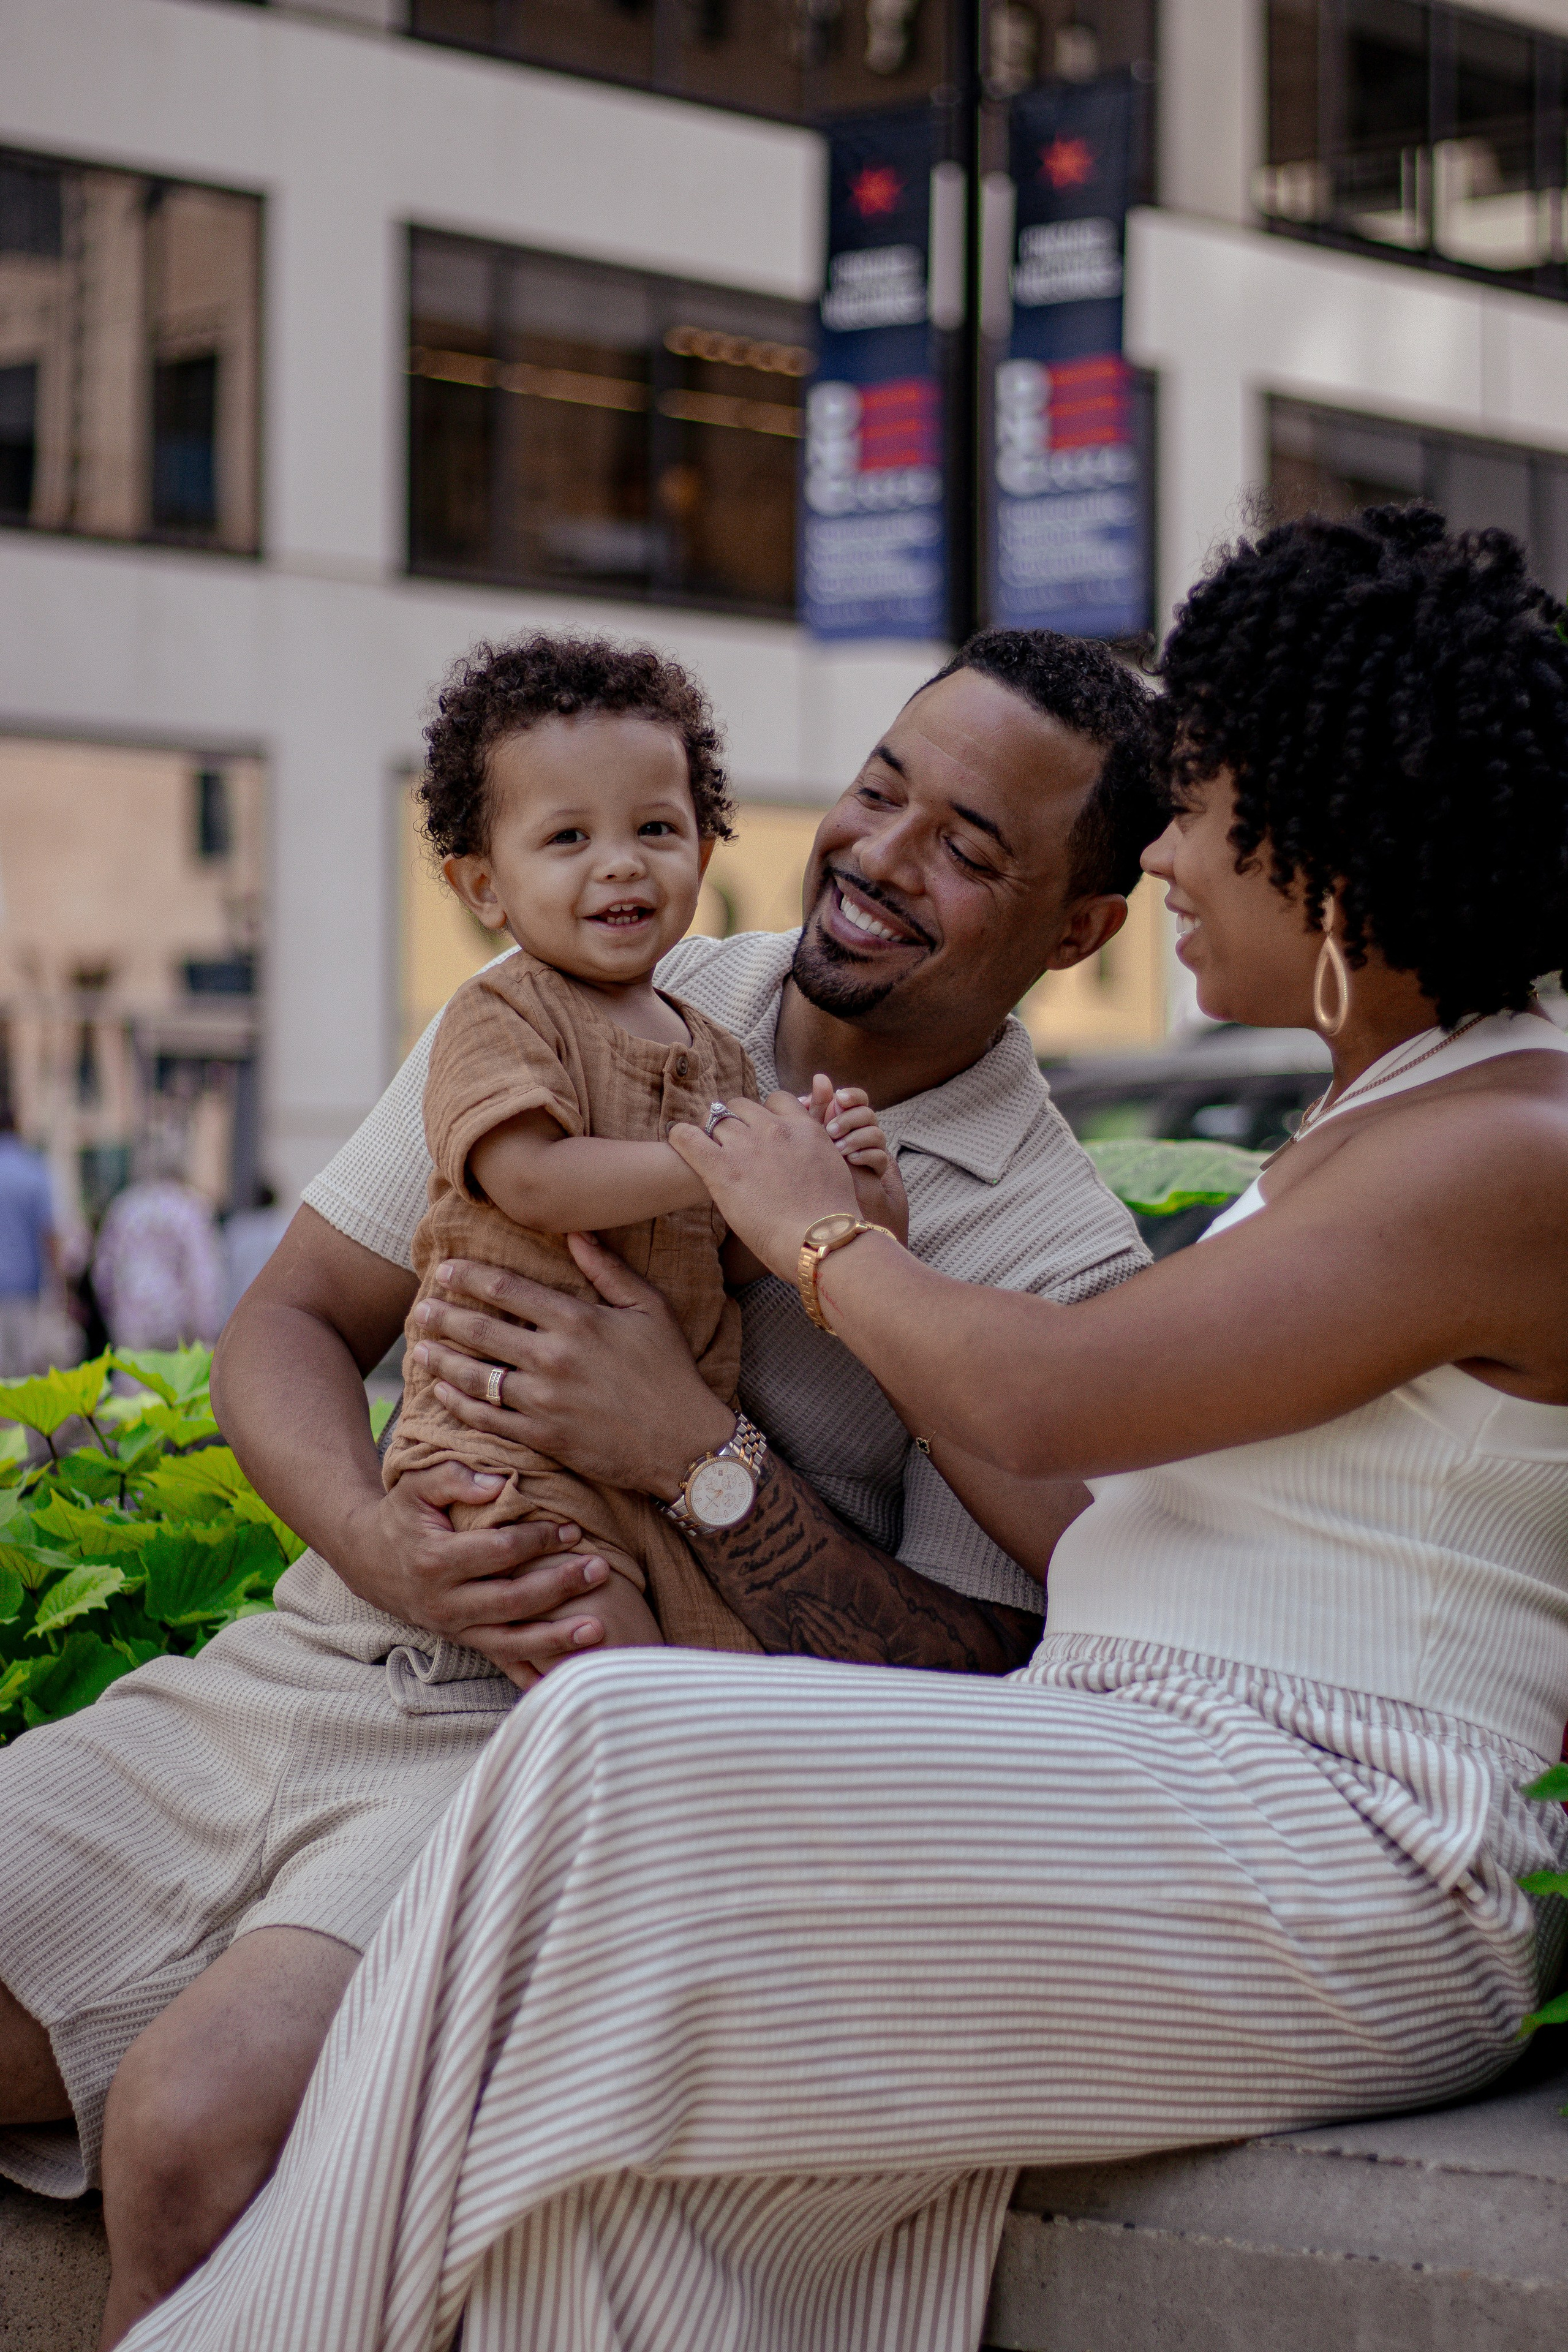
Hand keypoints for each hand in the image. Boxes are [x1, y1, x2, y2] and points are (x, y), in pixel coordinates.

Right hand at [338, 1461, 620, 1688]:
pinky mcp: (463, 1641)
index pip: (498, 1553)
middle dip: (559, 1588)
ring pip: (510, 1641)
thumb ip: (453, 1477)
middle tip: (601, 1570)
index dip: (537, 1541)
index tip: (573, 1529)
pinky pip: (501, 1662)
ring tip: (597, 1629)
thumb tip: (499, 1484)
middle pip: (511, 1601)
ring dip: (556, 1639)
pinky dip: (531, 1673)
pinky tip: (565, 1679)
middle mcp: (444, 1602)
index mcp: (434, 1561)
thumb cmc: (402, 1516)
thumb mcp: (415, 1486)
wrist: (369, 1559)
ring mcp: (454, 1628)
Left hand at [407, 1240, 736, 1501]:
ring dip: (442, 1361)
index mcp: (577, 1320)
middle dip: (444, 1317)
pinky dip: (458, 1405)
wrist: (686, 1443)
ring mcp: (544, 1401)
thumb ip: (608, 1269)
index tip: (445, 1271)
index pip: (506, 1289)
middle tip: (421, 1309)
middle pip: (481, 1331)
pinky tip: (442, 1394)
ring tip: (420, 1349)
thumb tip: (575, 1231)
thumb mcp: (650, 1308)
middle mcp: (553, 1358)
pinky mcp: (542, 1438)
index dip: (469, 1277)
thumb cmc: (671, 1371)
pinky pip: (487, 1420)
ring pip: (476, 1377)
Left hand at [669, 1092, 871, 1280]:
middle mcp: (774, 1130)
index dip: (764, 1114)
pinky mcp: (722, 1169)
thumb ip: (815, 1152)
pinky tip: (679, 1139)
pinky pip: (688, 1137)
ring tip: (709, 1150)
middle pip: (741, 1106)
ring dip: (712, 1132)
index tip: (760, 1130)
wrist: (821, 1241)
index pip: (777, 1099)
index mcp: (804, 1128)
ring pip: (716, 1120)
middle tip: (732, 1144)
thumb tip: (805, 1157)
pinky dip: (681, 1136)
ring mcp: (747, 1146)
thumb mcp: (835, 1169)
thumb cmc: (831, 1218)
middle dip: (735, 1121)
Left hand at [802, 1074, 909, 1247]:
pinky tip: (852, 1160)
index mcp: (837, 1131)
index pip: (849, 1100)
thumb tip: (810, 1089)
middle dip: (849, 1113)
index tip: (834, 1098)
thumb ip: (810, 1123)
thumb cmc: (815, 1197)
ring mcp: (869, 1157)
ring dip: (856, 1135)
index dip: (847, 1096)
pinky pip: (881, 1156)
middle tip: (832, 1128)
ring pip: (873, 1129)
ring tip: (839, 1148)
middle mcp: (856, 1140)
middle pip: (864, 1110)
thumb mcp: (810, 1154)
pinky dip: (867, 1154)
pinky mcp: (881, 1175)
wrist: (837, 1235)